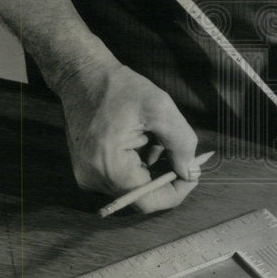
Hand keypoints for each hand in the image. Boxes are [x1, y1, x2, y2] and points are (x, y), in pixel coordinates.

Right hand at [55, 56, 200, 212]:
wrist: (83, 76)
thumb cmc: (120, 88)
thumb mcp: (160, 109)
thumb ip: (181, 143)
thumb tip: (191, 173)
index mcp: (109, 166)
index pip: (148, 201)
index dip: (176, 191)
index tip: (193, 172)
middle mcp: (93, 179)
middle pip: (141, 195)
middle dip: (166, 175)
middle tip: (183, 152)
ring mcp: (87, 176)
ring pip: (133, 186)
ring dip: (153, 168)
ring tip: (156, 138)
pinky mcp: (87, 169)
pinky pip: (121, 178)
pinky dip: (139, 164)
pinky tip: (143, 140)